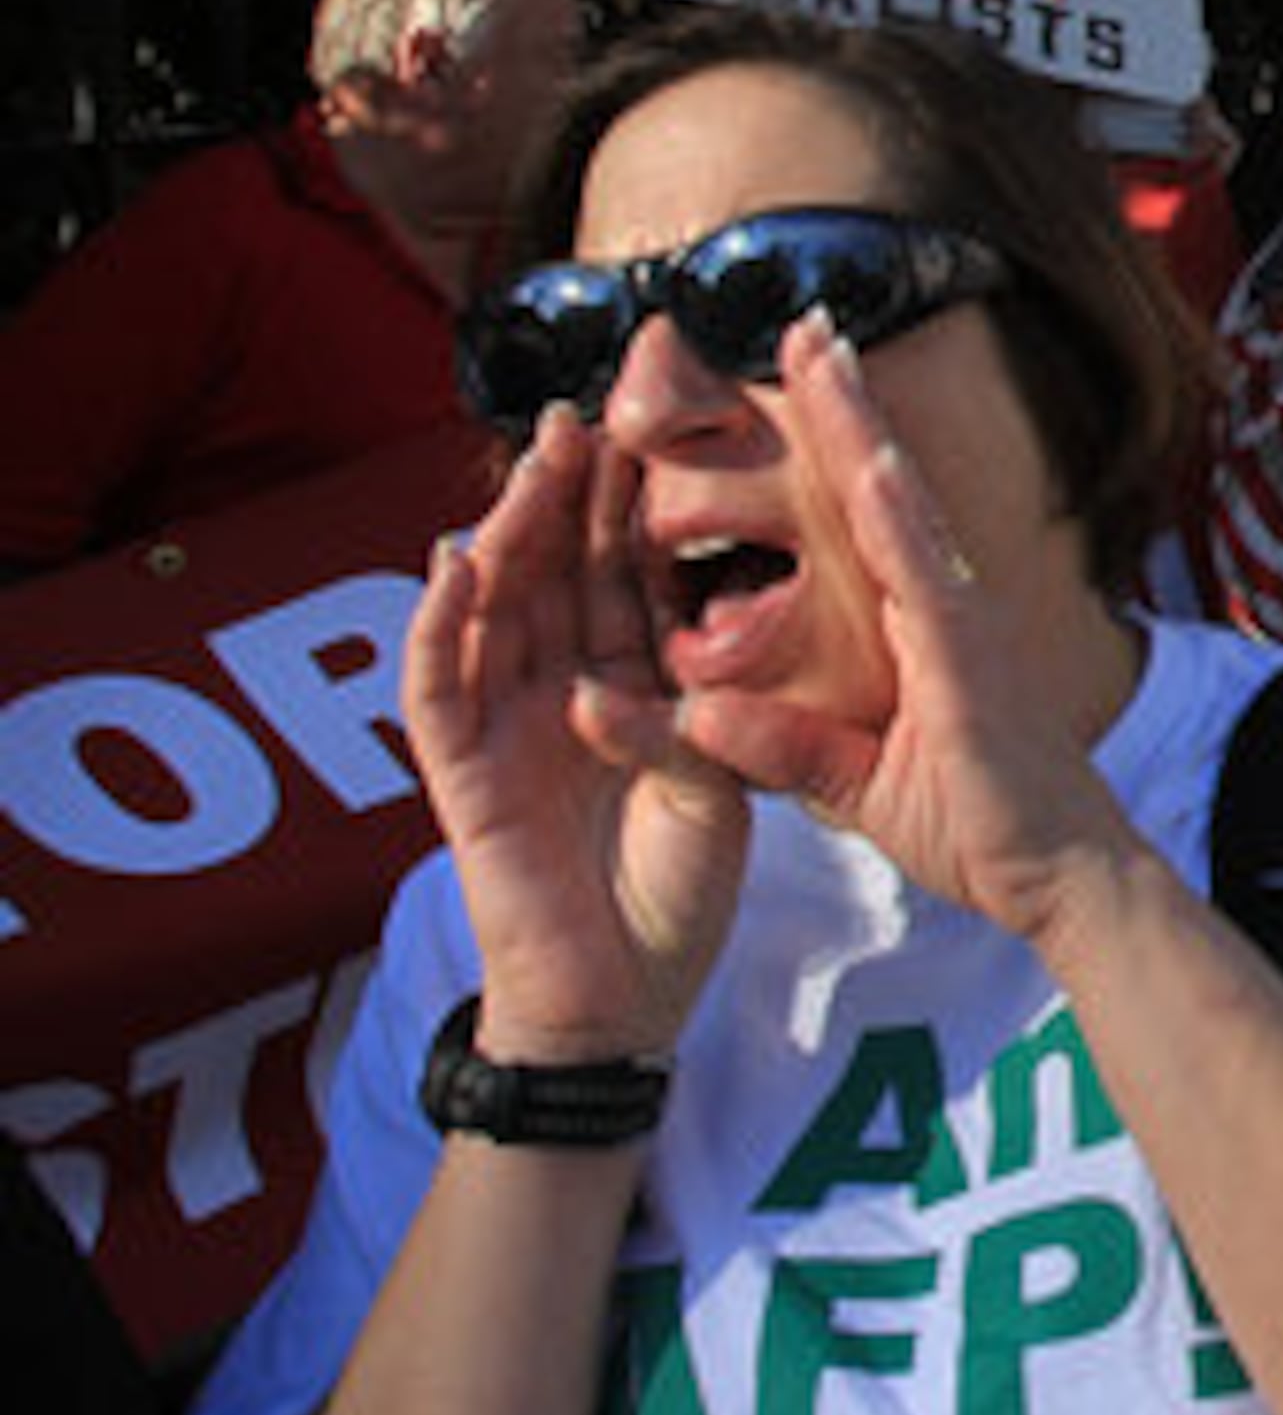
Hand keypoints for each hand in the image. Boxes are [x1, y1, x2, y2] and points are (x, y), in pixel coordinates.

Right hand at [402, 411, 750, 1062]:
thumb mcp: (714, 777)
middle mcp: (557, 693)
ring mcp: (503, 728)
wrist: (625, 1001)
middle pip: (555, 575)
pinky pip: (435, 691)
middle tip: (586, 413)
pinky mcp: (462, 776)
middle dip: (566, 496)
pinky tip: (450, 564)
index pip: (624, 578)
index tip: (657, 430)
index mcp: (623, 688)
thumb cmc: (672, 892)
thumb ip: (699, 706)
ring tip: (531, 463)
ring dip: (506, 534)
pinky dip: (437, 625)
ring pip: (493, 611)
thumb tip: (708, 628)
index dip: (633, 509)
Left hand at [637, 314, 1140, 945]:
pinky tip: (864, 458)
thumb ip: (777, 746)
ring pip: (895, 505)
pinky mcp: (969, 659)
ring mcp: (959, 622)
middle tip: (805, 318)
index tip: (798, 372)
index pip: (857, 519)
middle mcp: (940, 606)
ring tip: (822, 349)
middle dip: (838, 400)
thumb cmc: (975, 827)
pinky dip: (893, 512)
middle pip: (874, 486)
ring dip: (856, 424)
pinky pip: (923, 574)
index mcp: (915, 626)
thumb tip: (699, 717)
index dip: (828, 443)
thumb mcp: (848, 783)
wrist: (1060, 874)